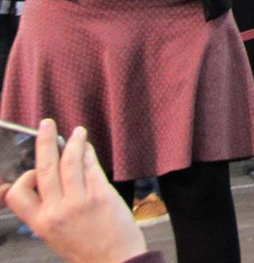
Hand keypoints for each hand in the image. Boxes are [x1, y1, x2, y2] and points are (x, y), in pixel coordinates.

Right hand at [4, 121, 146, 262]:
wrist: (116, 261)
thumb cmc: (86, 249)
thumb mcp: (56, 236)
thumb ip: (49, 210)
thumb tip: (48, 181)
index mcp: (41, 223)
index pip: (18, 194)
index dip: (24, 177)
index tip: (34, 167)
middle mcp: (57, 211)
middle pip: (45, 168)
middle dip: (44, 141)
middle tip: (46, 124)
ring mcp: (79, 201)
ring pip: (70, 161)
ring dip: (73, 142)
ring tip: (77, 132)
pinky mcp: (101, 195)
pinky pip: (91, 167)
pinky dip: (88, 152)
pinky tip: (88, 146)